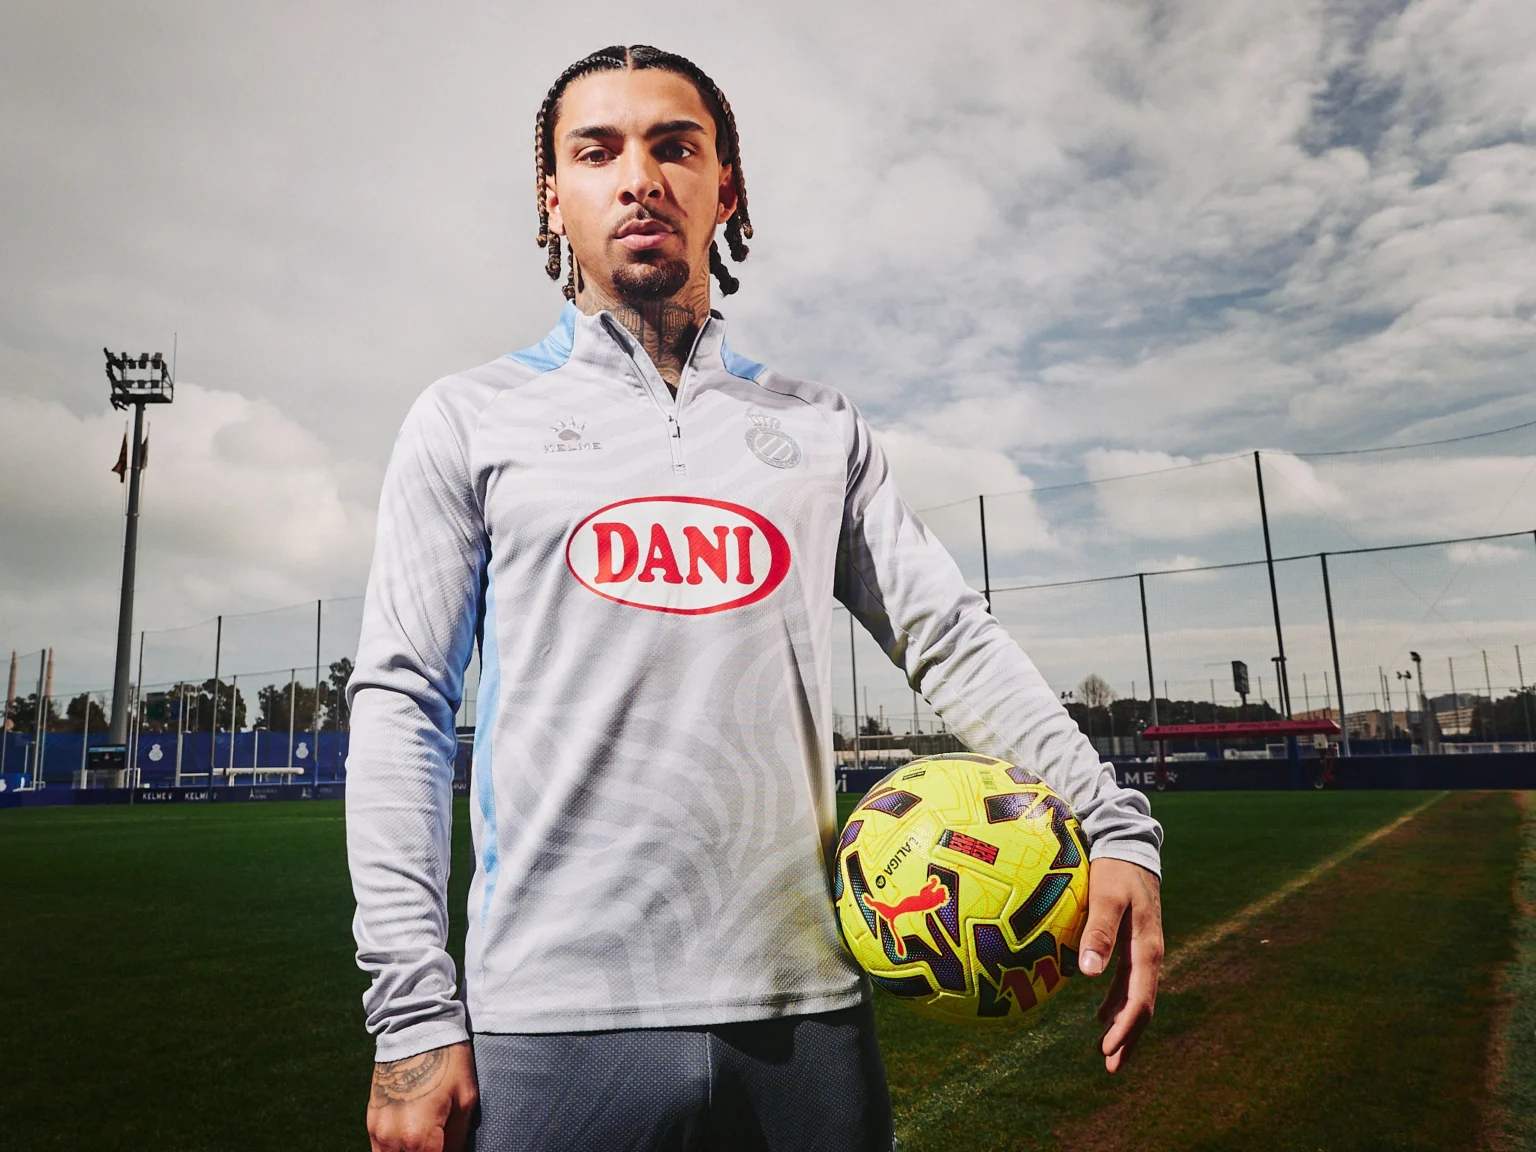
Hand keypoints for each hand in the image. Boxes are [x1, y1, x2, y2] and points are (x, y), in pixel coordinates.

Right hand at [367, 1041, 477, 1151]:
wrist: (416, 1028)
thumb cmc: (447, 1061)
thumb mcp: (465, 1099)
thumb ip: (457, 1140)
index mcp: (419, 1136)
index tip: (452, 1149)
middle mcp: (392, 1139)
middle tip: (442, 1144)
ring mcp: (376, 1132)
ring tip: (429, 1141)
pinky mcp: (370, 1122)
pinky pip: (380, 1151)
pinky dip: (396, 1151)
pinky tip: (414, 1142)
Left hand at [1078, 857, 1162, 1073]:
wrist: (1128, 844)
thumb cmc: (1115, 870)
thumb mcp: (1106, 896)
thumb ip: (1099, 931)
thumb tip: (1090, 973)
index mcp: (1146, 948)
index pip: (1140, 999)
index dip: (1126, 1028)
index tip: (1109, 1050)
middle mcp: (1149, 953)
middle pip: (1143, 1005)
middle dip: (1128, 1037)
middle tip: (1111, 1065)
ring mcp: (1142, 949)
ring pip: (1137, 996)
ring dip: (1123, 1024)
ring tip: (1107, 1050)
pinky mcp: (1133, 942)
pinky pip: (1129, 981)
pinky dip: (1118, 1001)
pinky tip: (1102, 1014)